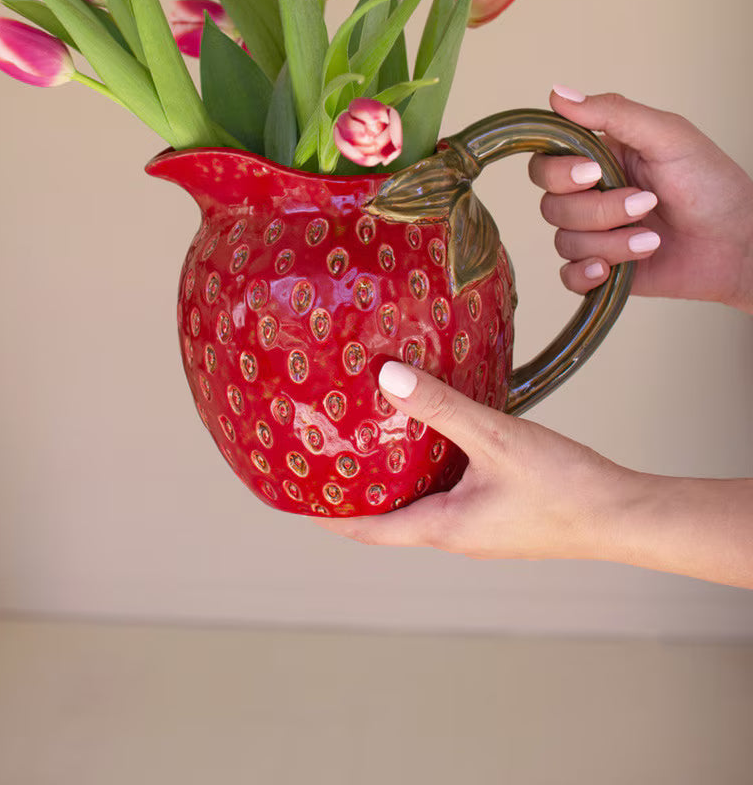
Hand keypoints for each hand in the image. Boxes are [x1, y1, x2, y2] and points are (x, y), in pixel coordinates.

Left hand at [313, 360, 632, 561]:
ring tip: (367, 441)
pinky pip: (449, 493)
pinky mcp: (499, 514)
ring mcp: (479, 528)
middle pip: (388, 518)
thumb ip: (442, 407)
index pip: (365, 529)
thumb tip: (386, 378)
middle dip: (354, 492)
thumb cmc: (563, 487)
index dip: (324, 515)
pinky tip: (433, 437)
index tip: (290, 496)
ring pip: (420, 503)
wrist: (623, 515)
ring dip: (392, 480)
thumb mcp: (495, 437)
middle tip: (323, 457)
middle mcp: (455, 535)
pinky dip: (428, 470)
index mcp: (443, 528)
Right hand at [529, 88, 752, 311]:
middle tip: (646, 203)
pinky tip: (611, 270)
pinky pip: (569, 276)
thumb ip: (613, 112)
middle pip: (551, 205)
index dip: (559, 172)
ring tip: (651, 239)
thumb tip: (558, 93)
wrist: (741, 243)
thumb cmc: (712, 185)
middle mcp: (591, 196)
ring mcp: (596, 235)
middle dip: (598, 210)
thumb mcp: (668, 136)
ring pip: (565, 241)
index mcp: (599, 160)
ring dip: (610, 242)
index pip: (545, 163)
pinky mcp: (605, 269)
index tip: (594, 173)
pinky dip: (586, 274)